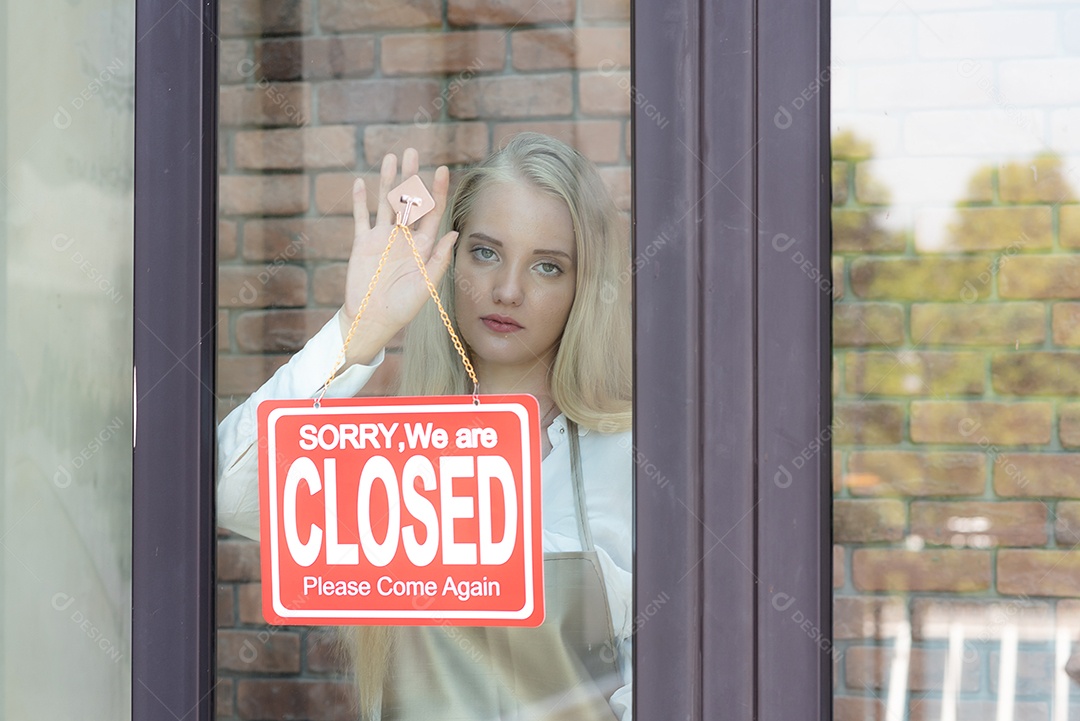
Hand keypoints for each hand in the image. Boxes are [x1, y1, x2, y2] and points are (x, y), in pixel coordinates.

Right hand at [338, 148, 458, 363]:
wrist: (373, 319)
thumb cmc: (403, 306)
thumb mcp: (426, 284)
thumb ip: (439, 258)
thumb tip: (454, 232)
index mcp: (423, 245)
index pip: (432, 212)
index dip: (437, 191)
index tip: (441, 170)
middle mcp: (403, 237)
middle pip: (408, 200)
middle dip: (410, 176)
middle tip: (412, 151)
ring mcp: (382, 238)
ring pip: (385, 202)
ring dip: (387, 180)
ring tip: (390, 157)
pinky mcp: (362, 243)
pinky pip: (361, 218)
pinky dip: (360, 201)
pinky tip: (361, 183)